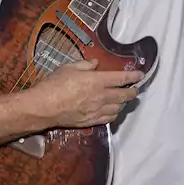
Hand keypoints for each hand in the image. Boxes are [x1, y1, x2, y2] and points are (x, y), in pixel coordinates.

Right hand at [24, 59, 139, 128]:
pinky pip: (108, 118)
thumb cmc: (54, 84)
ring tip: (124, 99)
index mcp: (97, 81)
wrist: (43, 107)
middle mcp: (100, 96)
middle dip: (132, 92)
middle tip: (135, 89)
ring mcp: (96, 111)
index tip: (141, 75)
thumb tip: (96, 63)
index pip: (121, 78)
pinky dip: (114, 114)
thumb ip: (85, 65)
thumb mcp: (69, 67)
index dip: (133, 76)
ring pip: (118, 108)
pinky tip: (113, 111)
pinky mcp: (91, 121)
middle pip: (124, 95)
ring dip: (123, 103)